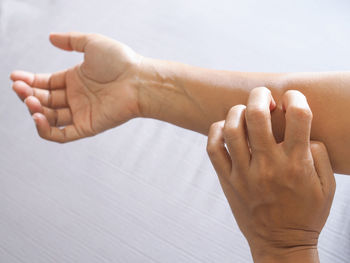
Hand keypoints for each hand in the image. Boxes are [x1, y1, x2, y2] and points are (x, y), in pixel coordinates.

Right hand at [11, 32, 142, 142]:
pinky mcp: (87, 126)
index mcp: (75, 79)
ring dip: (35, 110)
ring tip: (29, 99)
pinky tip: (37, 117)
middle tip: (19, 88)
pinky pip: (62, 134)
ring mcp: (81, 112)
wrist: (138, 80)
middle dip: (28, 94)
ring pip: (50, 117)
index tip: (15, 77)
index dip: (29, 81)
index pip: (45, 83)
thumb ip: (71, 40)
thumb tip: (50, 37)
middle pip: (45, 100)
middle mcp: (76, 97)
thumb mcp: (92, 43)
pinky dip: (46, 129)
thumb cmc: (120, 61)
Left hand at [207, 87, 335, 261]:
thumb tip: (304, 132)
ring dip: (238, 111)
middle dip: (260, 95)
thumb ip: (319, 155)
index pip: (298, 116)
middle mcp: (268, 166)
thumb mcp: (328, 187)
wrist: (280, 244)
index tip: (292, 99)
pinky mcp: (228, 180)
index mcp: (297, 164)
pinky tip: (226, 128)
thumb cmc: (306, 214)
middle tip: (263, 95)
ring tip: (245, 111)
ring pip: (232, 129)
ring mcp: (244, 173)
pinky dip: (216, 131)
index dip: (296, 98)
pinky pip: (213, 148)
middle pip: (257, 115)